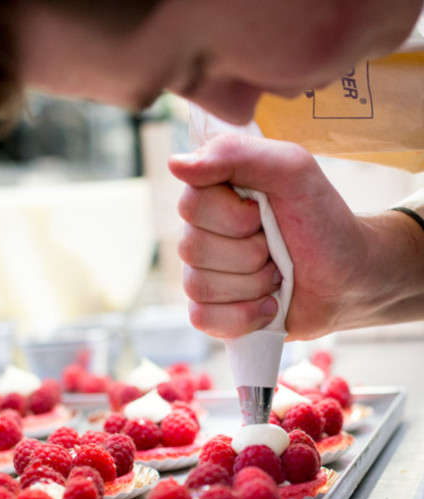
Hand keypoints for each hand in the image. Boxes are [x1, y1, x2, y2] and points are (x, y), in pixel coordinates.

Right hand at [168, 134, 371, 340]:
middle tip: (276, 248)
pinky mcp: (211, 312)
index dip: (233, 217)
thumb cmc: (321, 220)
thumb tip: (176, 163)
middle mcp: (200, 234)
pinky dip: (242, 316)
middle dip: (249, 253)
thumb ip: (236, 153)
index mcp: (212, 196)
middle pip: (191, 248)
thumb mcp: (292, 171)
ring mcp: (202, 274)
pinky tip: (267, 306)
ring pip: (198, 285)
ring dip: (251, 284)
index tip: (264, 214)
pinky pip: (201, 317)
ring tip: (276, 276)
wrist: (349, 277)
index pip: (190, 205)